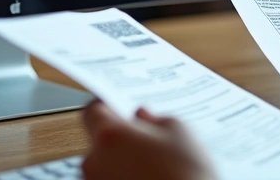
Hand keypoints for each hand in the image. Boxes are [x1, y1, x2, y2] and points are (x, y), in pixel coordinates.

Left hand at [81, 101, 215, 179]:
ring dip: (125, 162)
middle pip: (101, 141)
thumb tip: (144, 117)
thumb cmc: (186, 175)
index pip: (93, 111)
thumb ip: (156, 119)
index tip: (120, 107)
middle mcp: (95, 163)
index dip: (107, 106)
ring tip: (157, 168)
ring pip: (106, 166)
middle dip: (122, 138)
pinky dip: (126, 179)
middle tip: (150, 140)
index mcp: (110, 136)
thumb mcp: (180, 133)